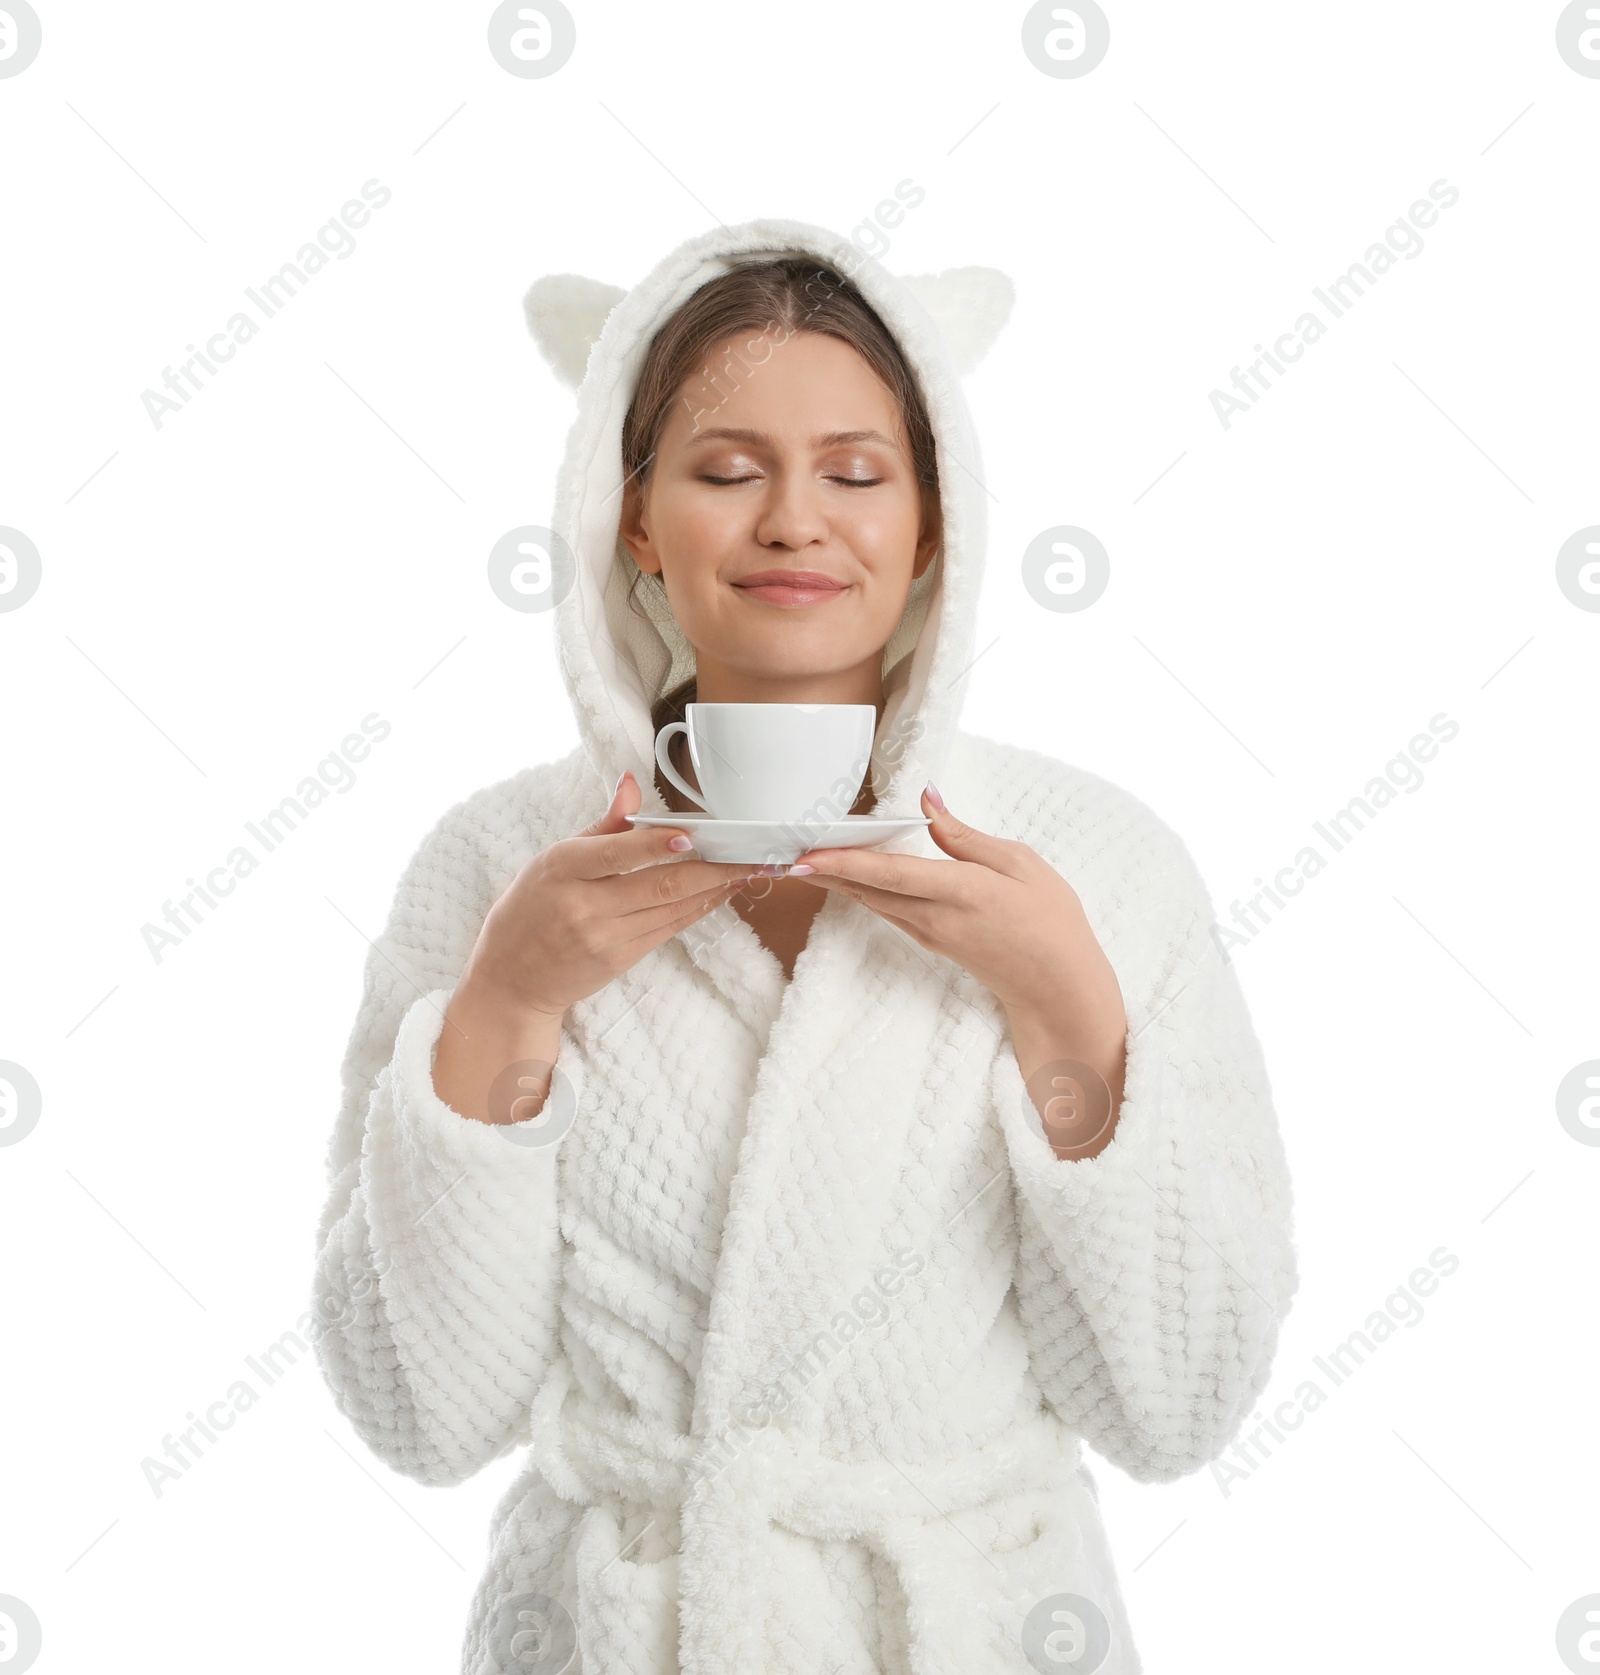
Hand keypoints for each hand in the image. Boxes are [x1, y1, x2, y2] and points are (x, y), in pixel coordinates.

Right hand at [458, 768, 761, 1019]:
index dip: (657, 845)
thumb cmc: (528, 911)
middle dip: (713, 869)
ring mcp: (605, 937)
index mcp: (563, 868)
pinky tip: (720, 892)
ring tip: (749, 869)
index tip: (693, 836)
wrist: (511, 981)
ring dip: (716, 888)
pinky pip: (670, 928)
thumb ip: (603, 826)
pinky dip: (699, 908)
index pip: (616, 853)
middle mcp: (585, 904)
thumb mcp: (552, 859)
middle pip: (660, 884)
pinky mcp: (621, 959)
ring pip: (673, 908)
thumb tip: (632, 784)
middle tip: (752, 854)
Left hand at [792, 781, 1128, 1153]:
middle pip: (866, 890)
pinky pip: (886, 910)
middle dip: (822, 868)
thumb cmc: (1050, 918)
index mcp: (961, 891)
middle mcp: (936, 917)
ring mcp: (930, 934)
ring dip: (835, 879)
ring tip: (800, 854)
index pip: (890, 874)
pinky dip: (861, 890)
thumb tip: (928, 801)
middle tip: (781, 846)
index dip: (843, 862)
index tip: (805, 853)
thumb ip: (966, 835)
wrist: (1058, 984)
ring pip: (871, 902)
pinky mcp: (930, 941)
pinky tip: (845, 874)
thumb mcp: (1018, 863)